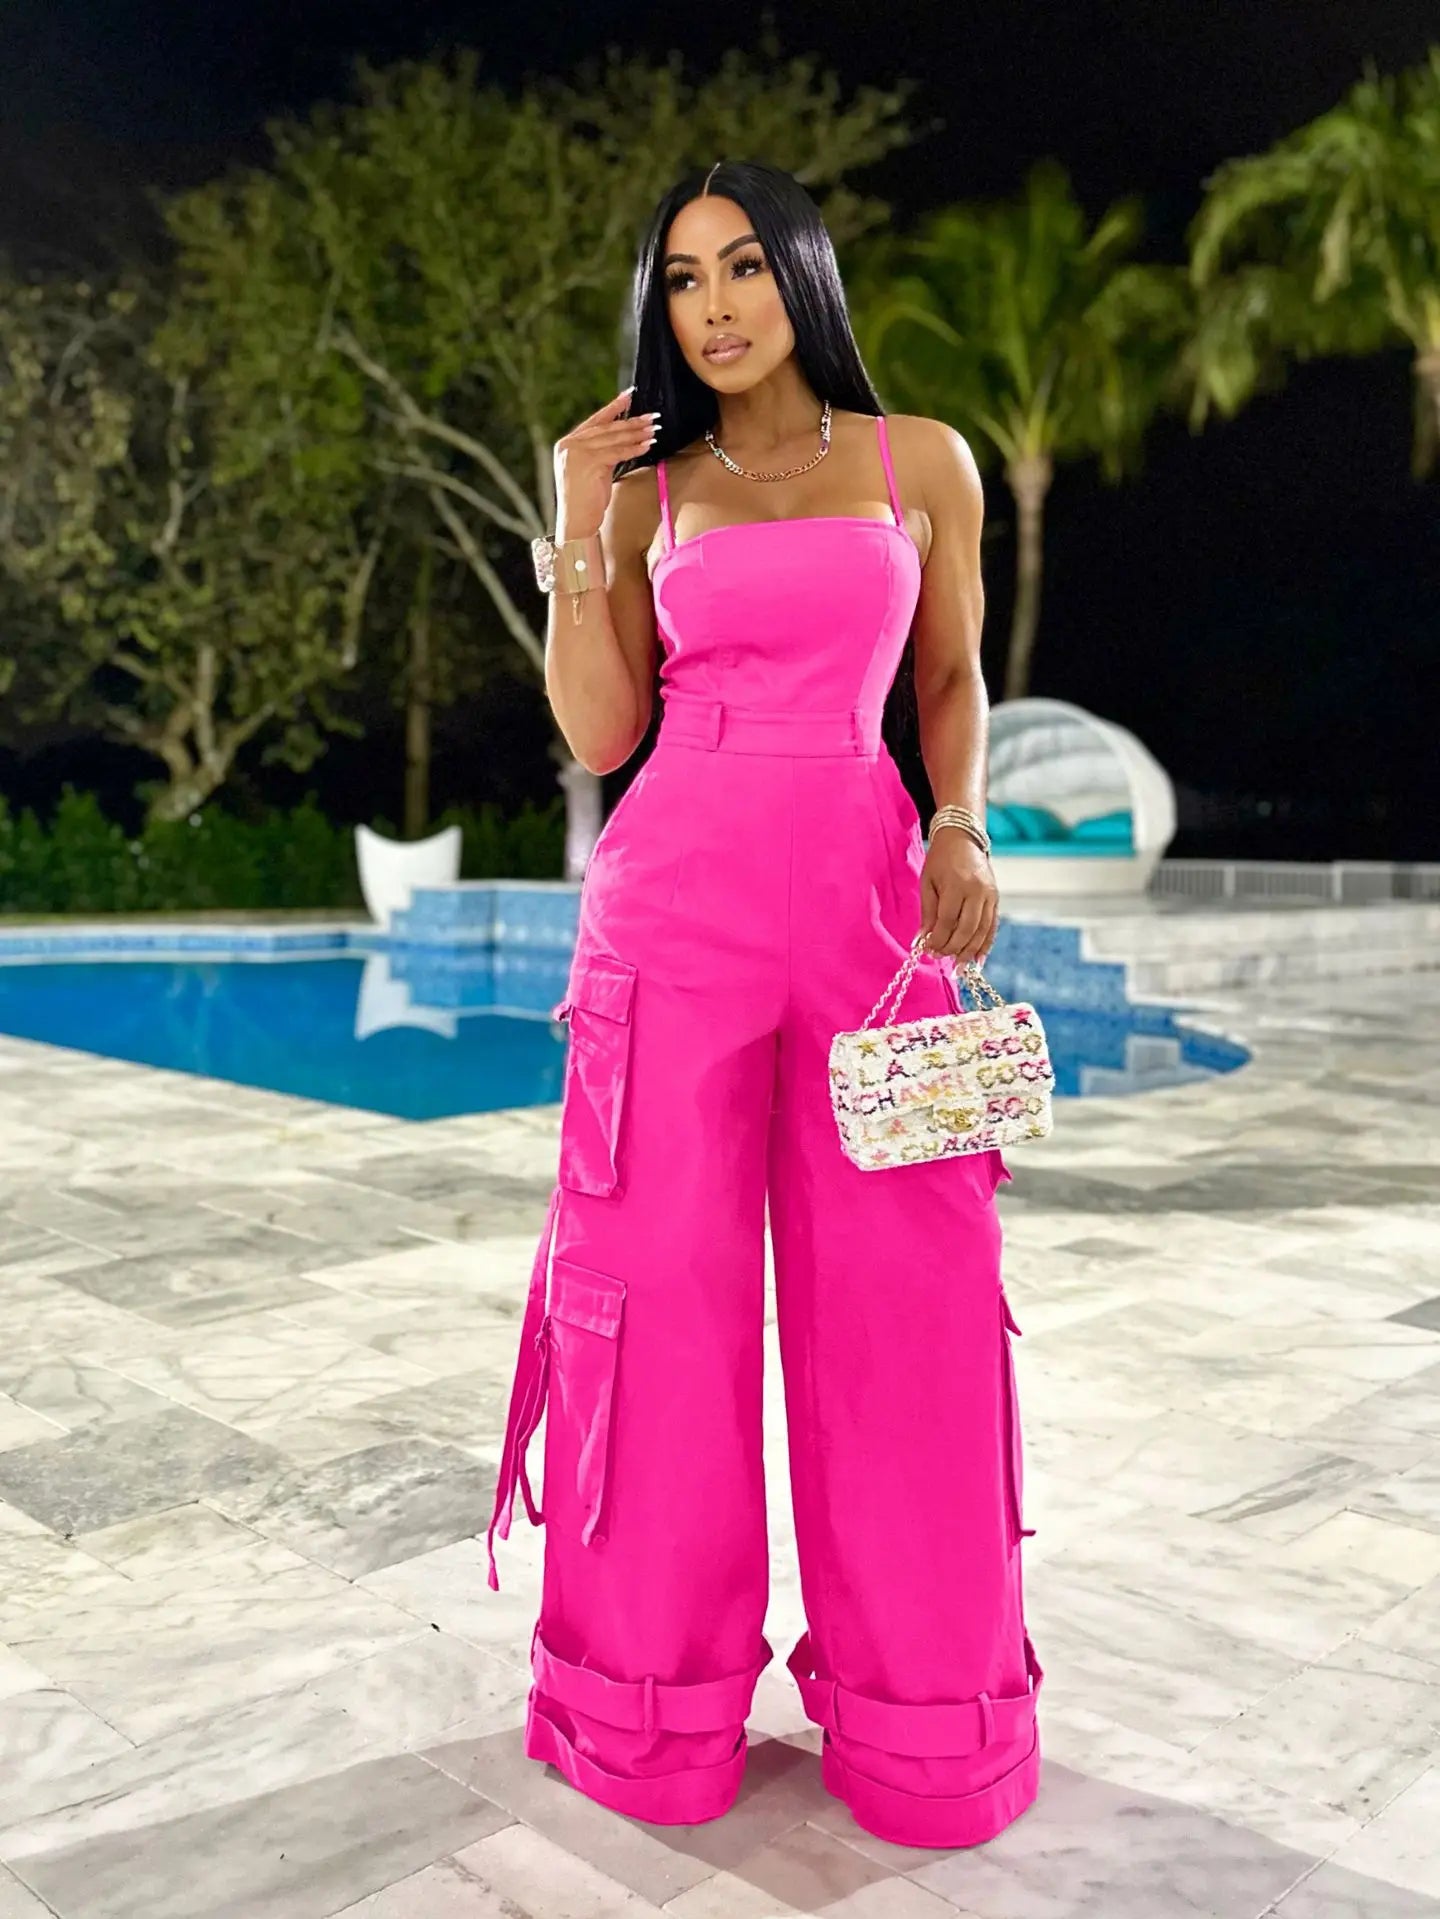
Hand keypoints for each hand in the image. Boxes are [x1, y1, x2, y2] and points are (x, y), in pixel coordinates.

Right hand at [554, 386, 659, 539]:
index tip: (630, 395)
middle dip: (632, 421)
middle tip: (652, 416)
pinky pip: (617, 452)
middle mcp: (569, 445)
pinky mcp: (589, 462)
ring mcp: (577, 452)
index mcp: (567, 444)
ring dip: (637, 433)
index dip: (613, 407)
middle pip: (607, 428)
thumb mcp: (592, 471)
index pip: (594, 421)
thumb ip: (601, 453)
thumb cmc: (585, 502)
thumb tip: (624, 439)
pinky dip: (634, 448)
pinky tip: (647, 444)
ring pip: (613, 438)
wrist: (575, 524)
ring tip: (654, 429)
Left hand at [919, 828, 997, 965]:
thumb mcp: (928, 883)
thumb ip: (927, 913)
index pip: (948, 920)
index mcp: (957, 885)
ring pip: (982, 931)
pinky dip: (986, 945)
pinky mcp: (996, 898)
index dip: (938, 939)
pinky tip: (978, 960)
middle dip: (953, 948)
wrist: (963, 839)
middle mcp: (977, 891)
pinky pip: (992, 926)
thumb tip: (921, 942)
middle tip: (941, 959)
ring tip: (958, 968)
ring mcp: (990, 895)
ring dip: (969, 952)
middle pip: (967, 929)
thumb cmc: (940, 860)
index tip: (928, 950)